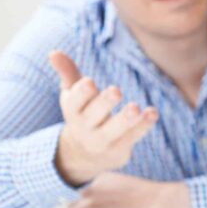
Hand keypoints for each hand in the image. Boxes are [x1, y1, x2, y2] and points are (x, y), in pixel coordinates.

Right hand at [49, 51, 158, 185]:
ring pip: (114, 130)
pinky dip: (144, 125)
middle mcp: (85, 127)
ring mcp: (102, 141)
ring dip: (125, 119)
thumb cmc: (82, 113)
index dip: (81, 93)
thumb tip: (54, 52)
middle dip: (104, 103)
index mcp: (72, 111)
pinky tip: (152, 112)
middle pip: (93, 115)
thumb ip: (67, 73)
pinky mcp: (120, 149)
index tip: (90, 82)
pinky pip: (133, 136)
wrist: (84, 154)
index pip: (74, 102)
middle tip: (116, 91)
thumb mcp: (72, 95)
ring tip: (135, 107)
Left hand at [62, 172, 195, 207]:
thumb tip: (102, 205)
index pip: (83, 194)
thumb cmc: (150, 199)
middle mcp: (90, 191)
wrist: (158, 206)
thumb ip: (109, 191)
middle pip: (72, 206)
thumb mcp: (126, 185)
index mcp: (100, 179)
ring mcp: (88, 207)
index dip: (91, 205)